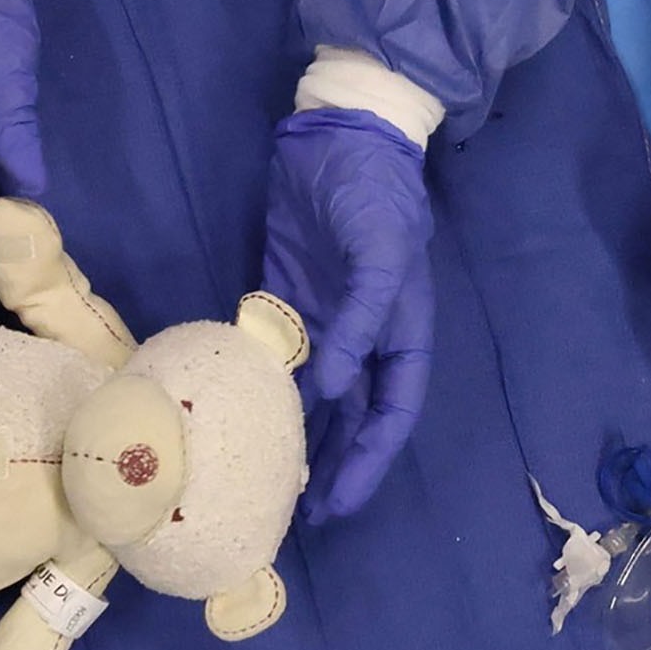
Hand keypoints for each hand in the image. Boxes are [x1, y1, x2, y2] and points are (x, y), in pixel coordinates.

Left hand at [260, 108, 433, 520]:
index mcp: (404, 329)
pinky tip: (246, 424)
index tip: (341, 501)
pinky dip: (269, 395)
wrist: (339, 132)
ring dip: (302, 441)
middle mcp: (368, 336)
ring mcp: (326, 321)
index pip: (393, 410)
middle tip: (306, 518)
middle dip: (337, 466)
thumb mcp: (379, 250)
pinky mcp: (285, 303)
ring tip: (275, 488)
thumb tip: (331, 388)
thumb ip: (361, 319)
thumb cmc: (372, 190)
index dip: (370, 459)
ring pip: (318, 398)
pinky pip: (279, 362)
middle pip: (357, 417)